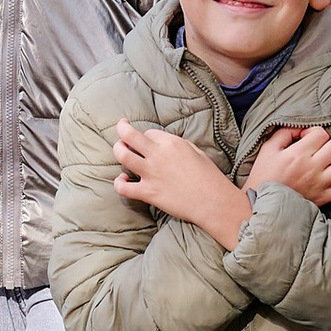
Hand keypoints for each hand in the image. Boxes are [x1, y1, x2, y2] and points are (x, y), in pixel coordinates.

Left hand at [113, 117, 248, 249]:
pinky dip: (119, 183)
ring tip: (119, 151)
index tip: (148, 142)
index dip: (147, 137)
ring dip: (118, 151)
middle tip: (121, 128)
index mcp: (171, 142)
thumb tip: (165, 145)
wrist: (213, 201)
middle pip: (129, 135)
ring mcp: (151, 173)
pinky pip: (123, 187)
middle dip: (122, 129)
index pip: (149, 132)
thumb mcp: (196, 151)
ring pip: (122, 156)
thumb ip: (177, 145)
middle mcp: (157, 154)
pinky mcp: (148, 192)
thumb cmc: (209, 176)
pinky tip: (122, 181)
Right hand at [244, 120, 330, 206]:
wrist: (259, 203)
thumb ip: (285, 132)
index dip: (315, 129)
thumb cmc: (263, 175)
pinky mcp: (323, 198)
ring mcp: (320, 184)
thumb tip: (303, 128)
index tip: (307, 135)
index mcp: (297, 155)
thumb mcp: (268, 148)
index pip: (320, 134)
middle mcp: (312, 169)